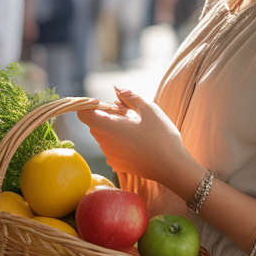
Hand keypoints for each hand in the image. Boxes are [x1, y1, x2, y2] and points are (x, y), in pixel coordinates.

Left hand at [77, 87, 199, 194]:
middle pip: (95, 123)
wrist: (172, 168)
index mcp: (107, 127)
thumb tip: (116, 88)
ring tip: (138, 128)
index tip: (108, 103)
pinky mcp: (117, 164)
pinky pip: (112, 147)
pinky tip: (139, 141)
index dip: (91, 104)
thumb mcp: (148, 109)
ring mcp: (109, 156)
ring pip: (104, 134)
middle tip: (131, 113)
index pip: (83, 113)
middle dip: (109, 114)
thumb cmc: (161, 137)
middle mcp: (103, 143)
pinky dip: (120, 140)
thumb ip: (129, 96)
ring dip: (115, 127)